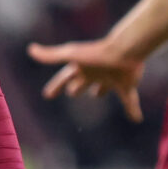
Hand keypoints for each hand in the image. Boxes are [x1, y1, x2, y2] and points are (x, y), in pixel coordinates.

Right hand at [28, 39, 145, 121]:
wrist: (124, 50)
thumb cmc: (96, 54)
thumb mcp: (70, 55)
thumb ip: (51, 55)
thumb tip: (30, 49)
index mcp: (81, 68)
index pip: (64, 79)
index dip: (56, 87)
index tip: (48, 95)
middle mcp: (95, 73)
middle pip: (82, 82)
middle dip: (76, 87)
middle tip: (72, 91)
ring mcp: (111, 79)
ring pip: (103, 88)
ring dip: (100, 91)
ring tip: (98, 94)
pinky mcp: (126, 85)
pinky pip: (129, 100)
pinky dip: (133, 110)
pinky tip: (137, 119)